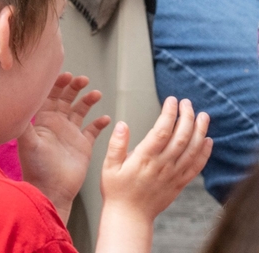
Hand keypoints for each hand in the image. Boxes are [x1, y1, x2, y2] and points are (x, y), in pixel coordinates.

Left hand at [18, 73, 110, 221]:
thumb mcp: (28, 142)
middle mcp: (57, 123)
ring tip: (95, 93)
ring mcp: (70, 133)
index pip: (50, 94)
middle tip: (82, 79)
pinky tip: (105, 118)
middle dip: (74, 87)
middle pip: (66, 98)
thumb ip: (24, 123)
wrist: (51, 190)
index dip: (57, 83)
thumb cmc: (36, 168)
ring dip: (88, 100)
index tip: (66, 75)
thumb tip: (16, 101)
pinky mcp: (83, 145)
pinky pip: (93, 130)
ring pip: (80, 110)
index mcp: (43, 119)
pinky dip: (99, 123)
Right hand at [100, 98, 211, 224]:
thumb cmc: (117, 191)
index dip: (169, 114)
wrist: (130, 217)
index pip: (162, 131)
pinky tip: (208, 141)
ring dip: (199, 132)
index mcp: (144, 158)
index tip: (171, 100)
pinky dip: (204, 153)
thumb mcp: (108, 165)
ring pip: (191, 151)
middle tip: (187, 102)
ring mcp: (173, 176)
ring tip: (203, 116)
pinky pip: (195, 167)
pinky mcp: (179, 184)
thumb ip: (116, 144)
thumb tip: (122, 124)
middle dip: (187, 117)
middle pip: (181, 138)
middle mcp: (162, 166)